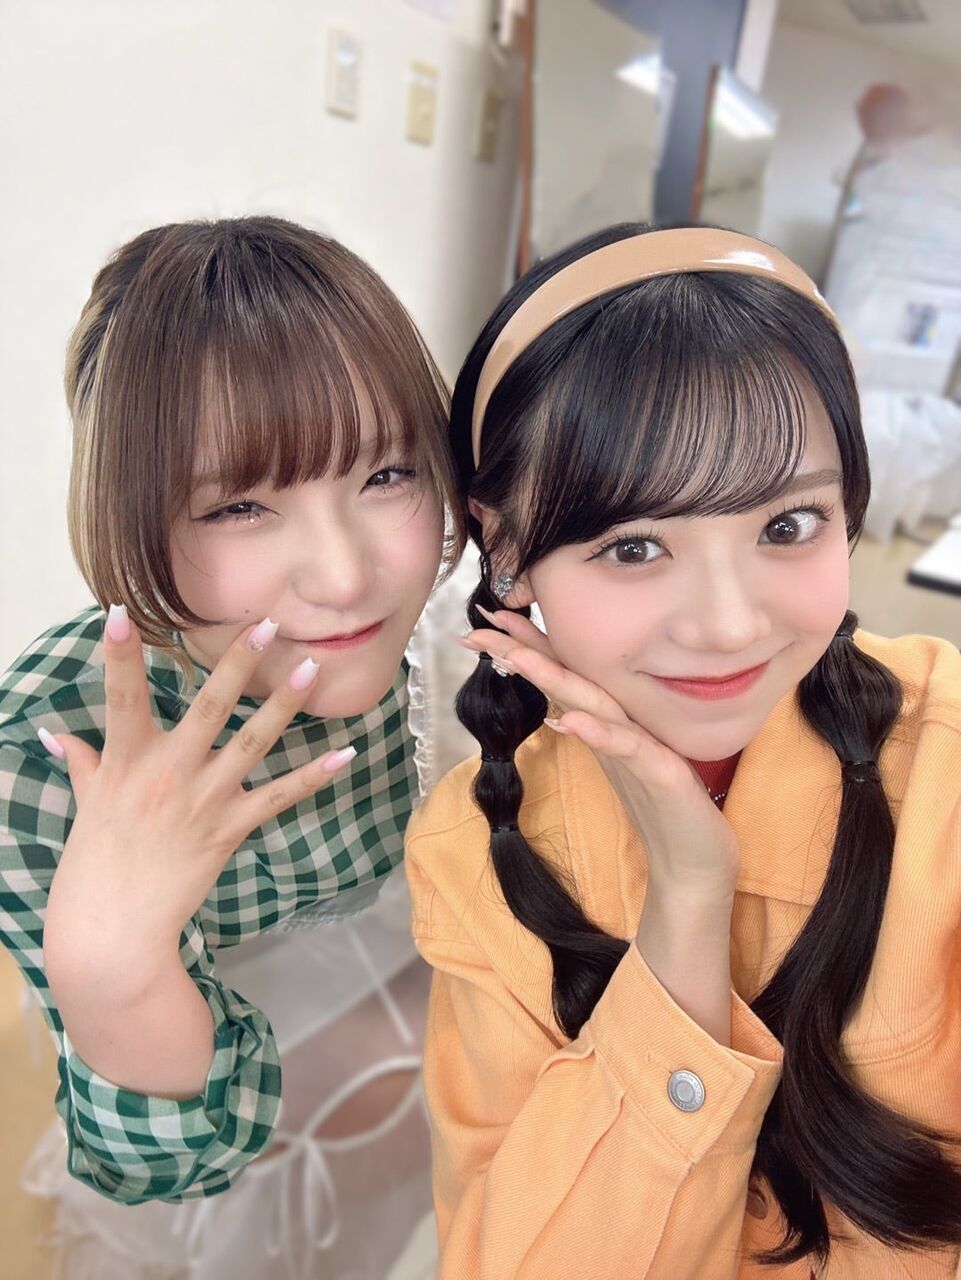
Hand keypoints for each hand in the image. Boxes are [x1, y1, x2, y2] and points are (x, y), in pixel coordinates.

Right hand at [43, 613, 355, 985]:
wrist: (114, 927)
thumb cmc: (96, 860)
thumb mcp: (86, 802)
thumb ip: (83, 760)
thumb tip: (57, 733)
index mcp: (127, 759)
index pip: (119, 696)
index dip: (119, 654)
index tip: (122, 613)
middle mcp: (169, 772)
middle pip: (209, 707)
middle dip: (239, 663)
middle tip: (268, 624)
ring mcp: (205, 800)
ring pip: (253, 742)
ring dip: (285, 705)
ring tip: (311, 668)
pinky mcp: (231, 828)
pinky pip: (280, 796)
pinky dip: (315, 776)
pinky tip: (346, 754)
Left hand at [461, 608, 740, 898]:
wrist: (698, 861)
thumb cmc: (661, 809)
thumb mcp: (620, 767)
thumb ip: (596, 737)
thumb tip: (559, 714)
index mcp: (610, 723)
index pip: (564, 676)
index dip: (527, 647)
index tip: (485, 622)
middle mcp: (625, 725)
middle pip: (571, 678)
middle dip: (527, 647)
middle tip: (485, 617)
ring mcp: (644, 746)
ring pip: (595, 703)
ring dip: (555, 677)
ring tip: (516, 655)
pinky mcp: (663, 774)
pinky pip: (628, 750)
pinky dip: (599, 733)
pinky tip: (570, 720)